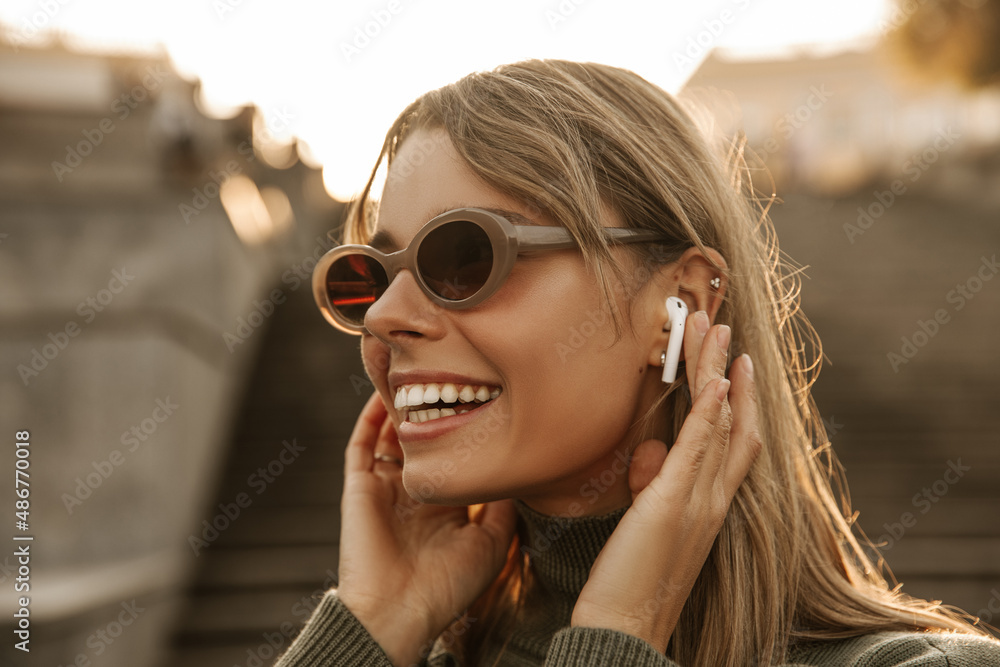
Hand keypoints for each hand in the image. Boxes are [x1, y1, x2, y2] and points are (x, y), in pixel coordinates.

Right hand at [335, 393, 516, 666]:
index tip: (484, 397)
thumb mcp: (491, 542)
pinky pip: (360, 443)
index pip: (452, 456)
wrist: (399, 610)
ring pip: (389, 434)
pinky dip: (369, 417)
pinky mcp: (359, 486)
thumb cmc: (447, 585)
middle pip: (419, 439)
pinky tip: (384, 392)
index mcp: (442, 505)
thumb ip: (503, 505)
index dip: (464, 429)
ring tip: (414, 370)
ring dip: (399, 405)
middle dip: (431, 408)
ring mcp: (384, 487)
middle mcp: (412, 492)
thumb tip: (514, 471)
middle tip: (447, 372)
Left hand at [570, 312, 761, 651]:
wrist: (625, 626)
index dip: (739, 398)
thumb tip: (650, 451)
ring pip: (720, 424)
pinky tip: (714, 380)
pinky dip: (710, 412)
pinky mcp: (674, 504)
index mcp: (710, 503)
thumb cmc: (632, 578)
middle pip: (734, 421)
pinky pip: (700, 450)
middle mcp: (715, 499)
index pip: (734, 440)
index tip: (735, 363)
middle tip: (723, 328)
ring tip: (714, 331)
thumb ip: (654, 483)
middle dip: (729, 370)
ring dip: (717, 372)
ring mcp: (700, 501)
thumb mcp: (646, 521)